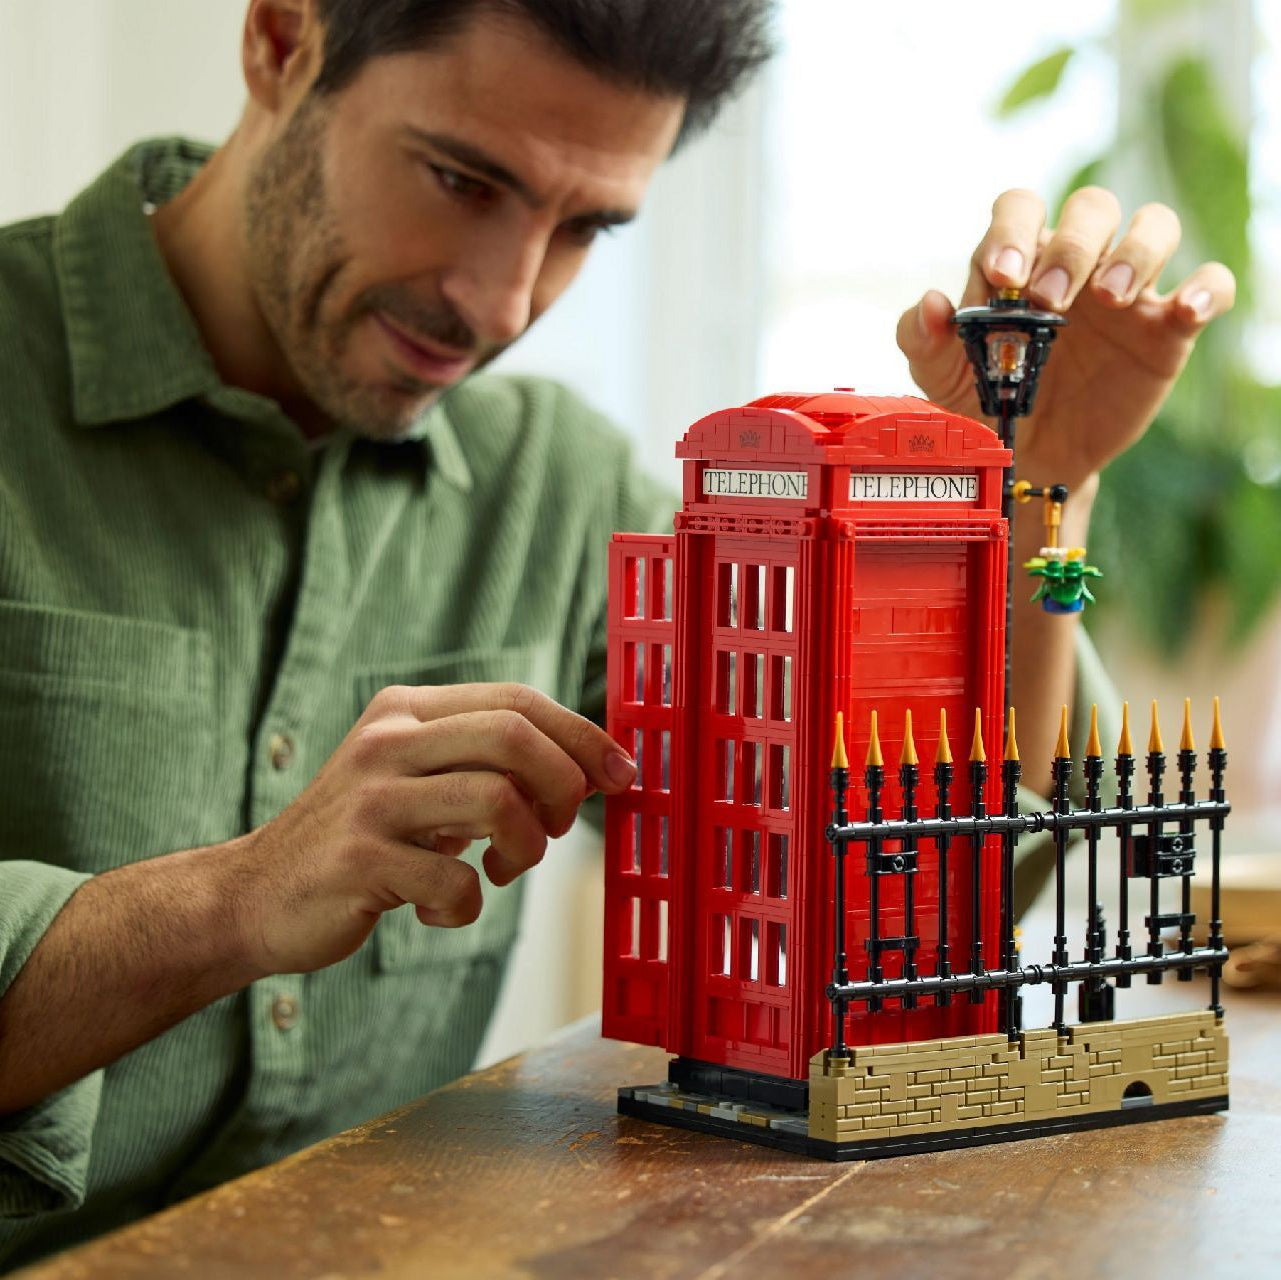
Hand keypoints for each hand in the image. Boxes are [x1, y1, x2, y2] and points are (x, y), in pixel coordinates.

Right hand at [230, 683, 636, 974]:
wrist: (256, 895)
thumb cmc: (362, 838)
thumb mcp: (418, 780)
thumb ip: (487, 766)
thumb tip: (589, 769)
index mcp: (407, 711)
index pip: (518, 699)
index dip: (583, 736)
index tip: (622, 774)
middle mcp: (387, 741)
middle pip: (514, 736)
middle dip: (563, 787)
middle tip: (555, 830)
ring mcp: (370, 799)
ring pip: (497, 801)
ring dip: (524, 850)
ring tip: (500, 871)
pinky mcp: (359, 860)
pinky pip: (456, 882)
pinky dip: (465, 908)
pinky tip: (436, 909)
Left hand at [897, 186, 1235, 487]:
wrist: (1027, 457)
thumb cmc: (985, 399)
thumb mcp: (940, 375)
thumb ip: (921, 337)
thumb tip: (932, 303)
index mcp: (1021, 260)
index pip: (1021, 209)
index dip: (1013, 229)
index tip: (1002, 274)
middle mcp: (1077, 263)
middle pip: (1091, 208)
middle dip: (1070, 245)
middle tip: (1048, 301)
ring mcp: (1128, 291)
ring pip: (1155, 226)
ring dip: (1137, 250)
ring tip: (1110, 298)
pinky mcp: (1167, 328)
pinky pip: (1209, 285)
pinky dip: (1207, 289)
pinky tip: (1184, 311)